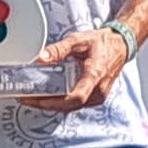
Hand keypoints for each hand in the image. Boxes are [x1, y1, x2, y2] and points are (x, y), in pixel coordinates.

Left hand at [17, 23, 132, 114]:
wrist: (120, 46)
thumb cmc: (103, 43)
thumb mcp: (79, 40)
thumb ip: (59, 49)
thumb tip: (42, 58)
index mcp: (95, 75)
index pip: (76, 96)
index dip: (54, 102)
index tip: (36, 99)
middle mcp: (98, 90)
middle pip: (69, 105)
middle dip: (46, 104)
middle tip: (27, 99)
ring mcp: (98, 96)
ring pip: (71, 107)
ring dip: (52, 104)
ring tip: (33, 98)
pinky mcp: (95, 97)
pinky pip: (76, 104)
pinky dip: (61, 102)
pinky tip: (48, 96)